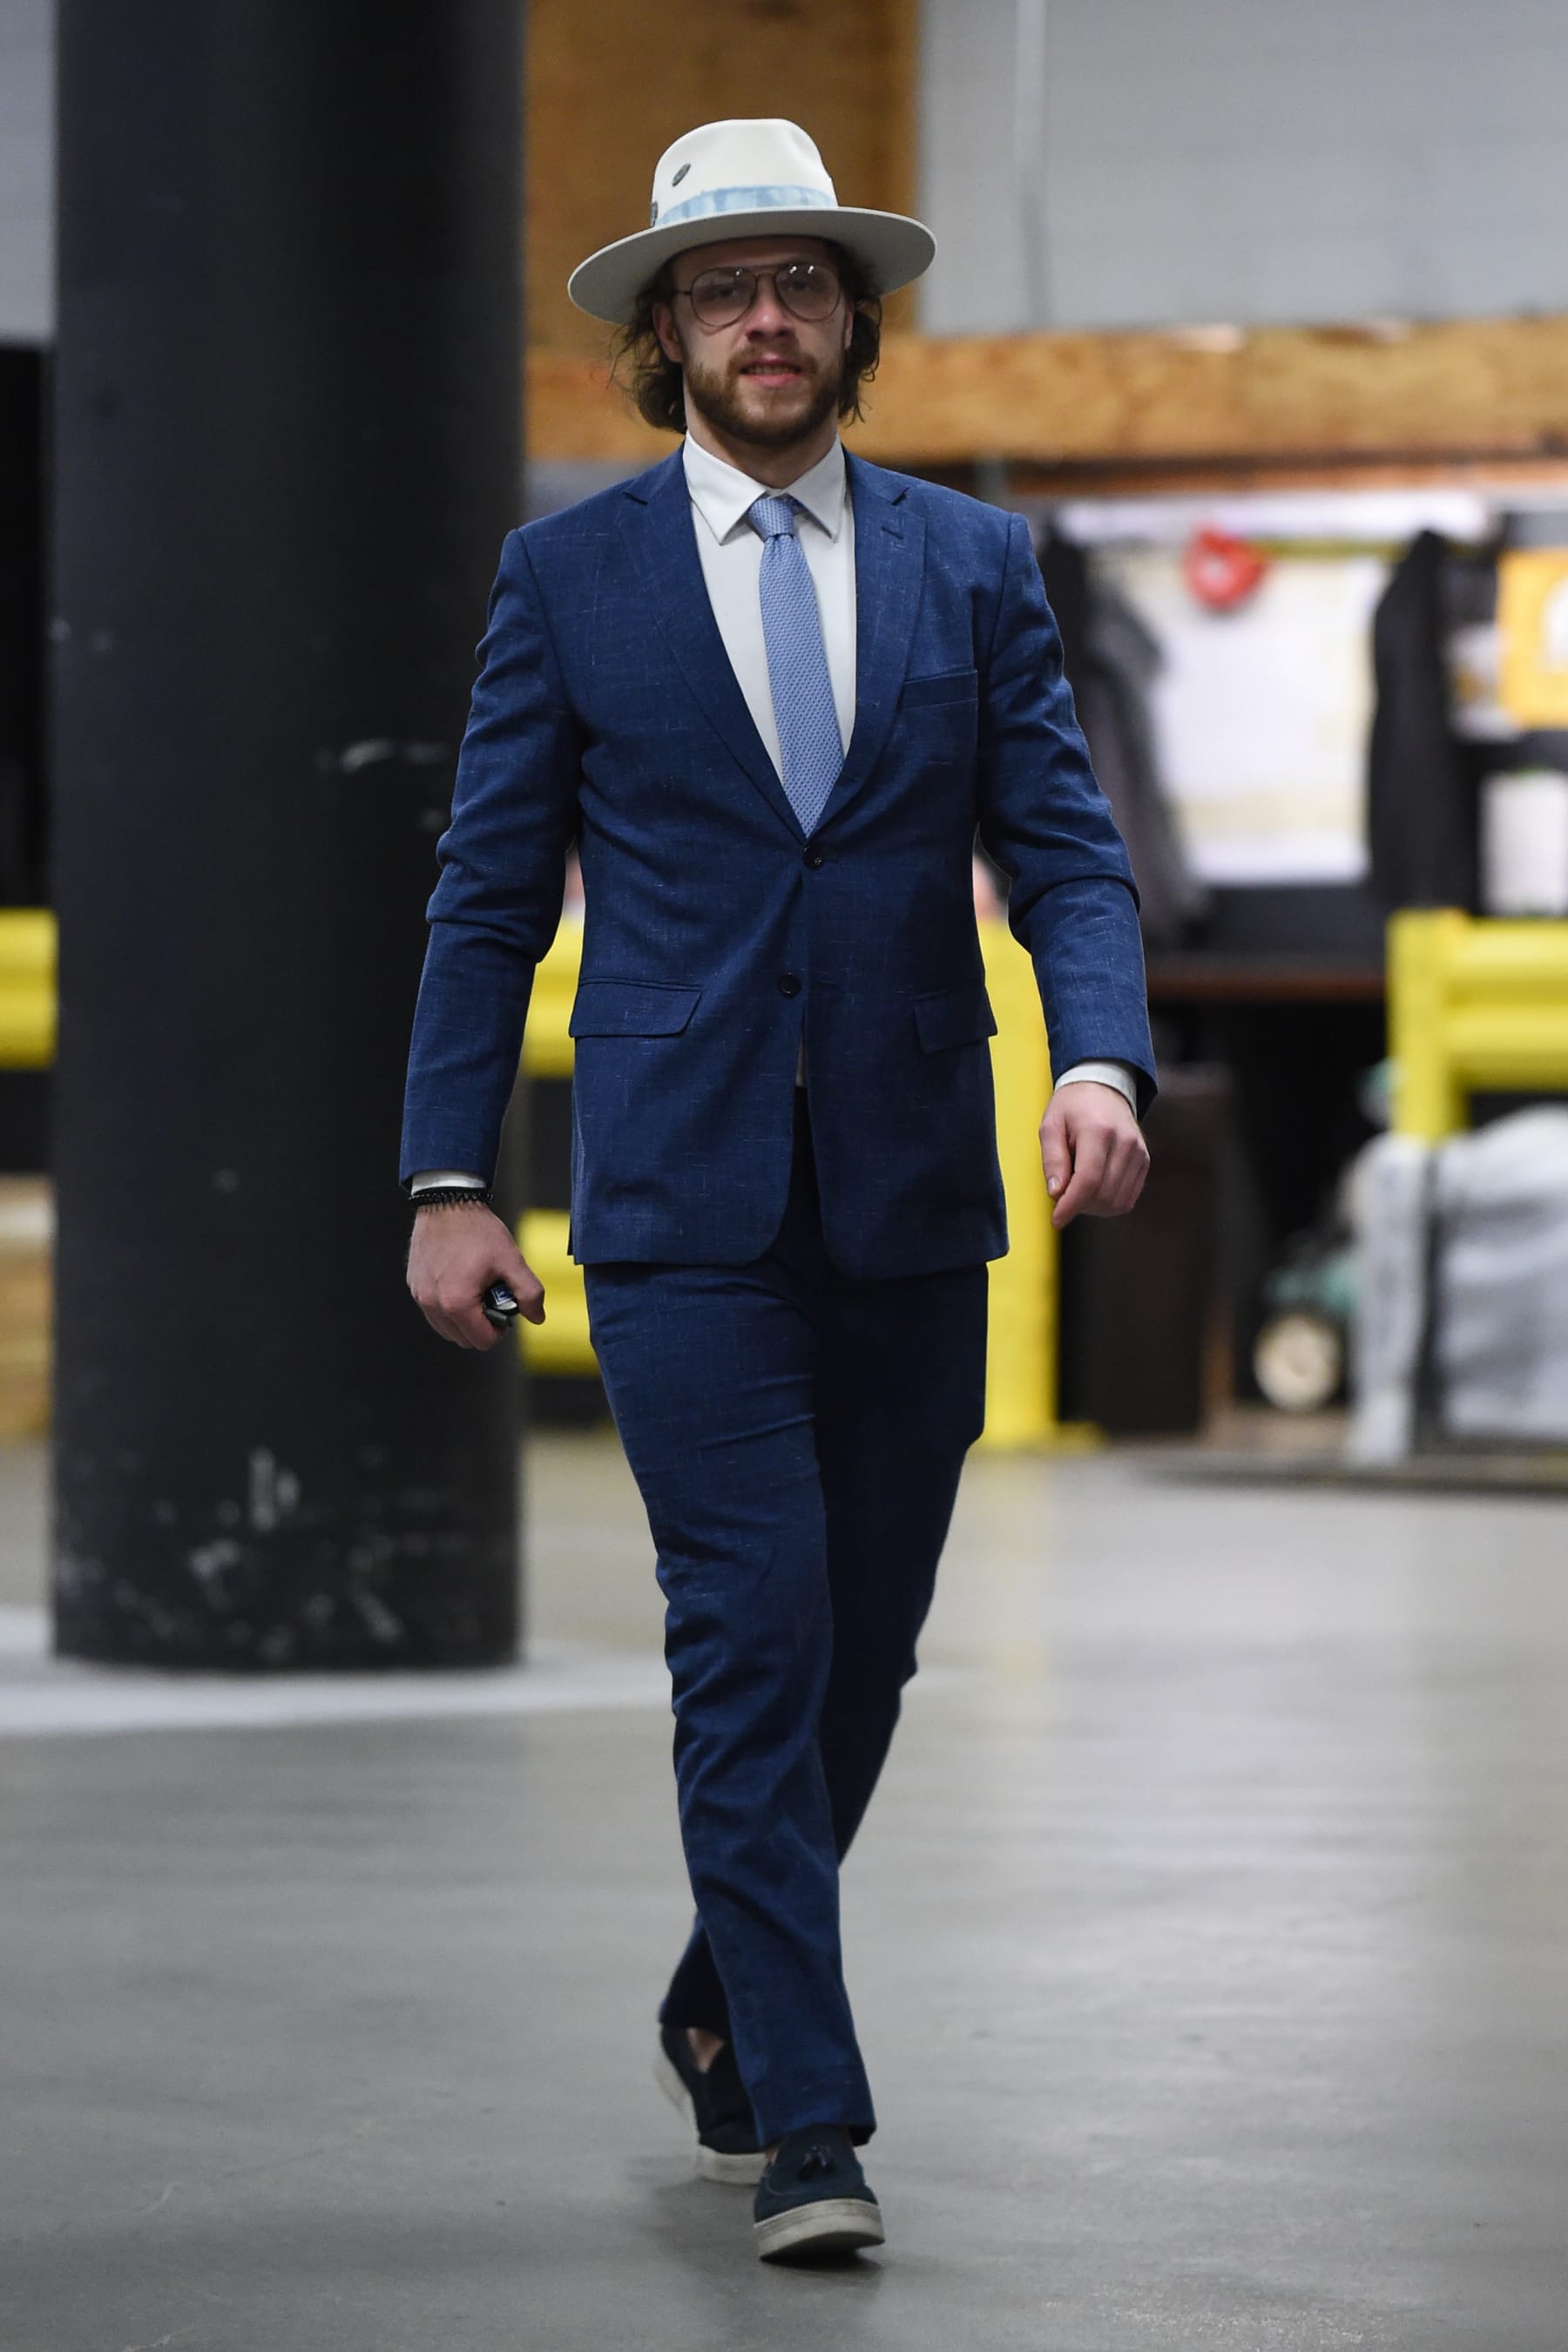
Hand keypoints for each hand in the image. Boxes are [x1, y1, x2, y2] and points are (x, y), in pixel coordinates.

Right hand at [406, 1202, 544, 1350]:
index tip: (504, 1308)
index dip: (500, 1330)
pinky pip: (433, 1312)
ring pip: (446, 1329)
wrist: (446, 1203)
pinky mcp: (414, 1286)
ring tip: (476, 1290)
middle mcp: (433, 1304)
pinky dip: (448, 1308)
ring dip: (464, 1320)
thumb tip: (537, 1318)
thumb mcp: (511, 1260)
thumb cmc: (478, 1231)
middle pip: (463, 1340)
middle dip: (481, 1326)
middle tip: (491, 1298)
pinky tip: (460, 1282)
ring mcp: (420, 1296)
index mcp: (457, 1303)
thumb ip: (529, 1293)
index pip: (483, 1341)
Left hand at [1038, 1083, 1148, 1229]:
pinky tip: (1093, 1190)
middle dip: (1078, 1205)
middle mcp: (1125, 1143)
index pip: (1088, 1180)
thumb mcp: (1050, 1126)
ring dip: (1093, 1207)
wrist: (1103, 1089)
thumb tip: (1056, 1194)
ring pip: (1117, 1202)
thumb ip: (1052, 1159)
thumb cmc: (1071, 1108)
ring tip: (1077, 1189)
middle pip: (1103, 1195)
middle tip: (1062, 1192)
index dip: (1071, 1205)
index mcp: (1099, 1131)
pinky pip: (1127, 1199)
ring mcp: (1139, 1153)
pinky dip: (1108, 1204)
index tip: (1056, 1220)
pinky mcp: (1144, 1162)